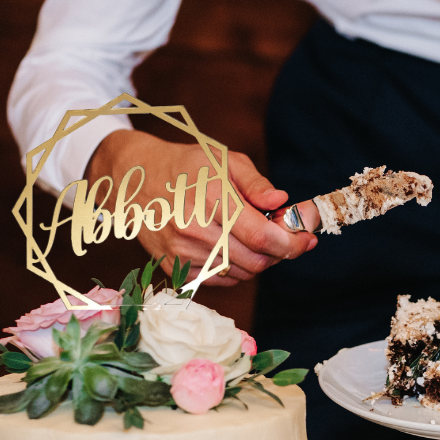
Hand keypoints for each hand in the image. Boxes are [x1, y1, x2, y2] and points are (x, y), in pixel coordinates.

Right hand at [87, 129, 316, 284]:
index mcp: (211, 198)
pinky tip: (233, 248)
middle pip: (256, 261)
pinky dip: (235, 270)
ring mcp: (181, 252)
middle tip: (285, 236)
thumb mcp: (222, 159)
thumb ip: (256, 183)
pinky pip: (219, 280)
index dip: (292, 244)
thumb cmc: (184, 166)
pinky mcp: (173, 267)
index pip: (263, 237)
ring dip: (258, 261)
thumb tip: (282, 204)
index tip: (307, 240)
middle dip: (279, 252)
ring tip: (255, 237)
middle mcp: (194, 229)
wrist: (132, 179)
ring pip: (240, 273)